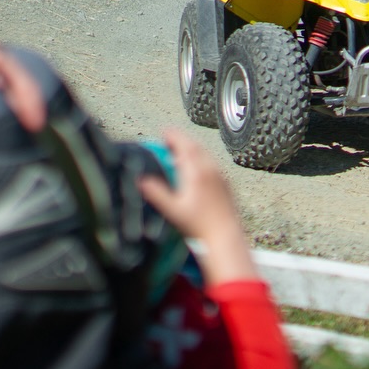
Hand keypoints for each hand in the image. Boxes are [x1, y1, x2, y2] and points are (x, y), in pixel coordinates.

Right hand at [138, 129, 259, 282]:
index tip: (163, 131)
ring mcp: (221, 175)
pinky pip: (212, 163)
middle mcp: (211, 169)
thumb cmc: (198, 226)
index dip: (173, 136)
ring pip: (206, 154)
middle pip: (195, 146)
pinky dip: (201, 159)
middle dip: (181, 139)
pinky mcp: (226, 183)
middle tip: (169, 138)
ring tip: (179, 152)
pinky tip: (196, 169)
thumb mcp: (173, 210)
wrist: (225, 237)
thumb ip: (156, 193)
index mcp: (196, 172)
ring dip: (192, 149)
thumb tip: (141, 180)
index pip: (184, 145)